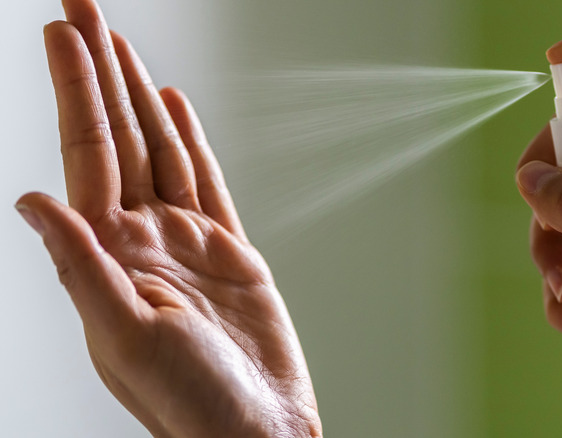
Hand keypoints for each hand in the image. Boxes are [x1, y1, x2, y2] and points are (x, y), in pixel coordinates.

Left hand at [15, 1, 320, 436]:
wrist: (256, 431)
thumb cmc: (192, 402)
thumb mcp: (125, 337)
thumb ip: (79, 265)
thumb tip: (29, 200)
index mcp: (110, 255)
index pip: (87, 153)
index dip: (74, 90)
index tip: (64, 33)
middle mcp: (142, 239)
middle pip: (117, 137)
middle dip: (99, 71)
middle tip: (85, 10)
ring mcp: (186, 242)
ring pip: (159, 150)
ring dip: (137, 96)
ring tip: (122, 45)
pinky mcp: (229, 251)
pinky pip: (204, 181)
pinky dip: (190, 141)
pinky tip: (174, 108)